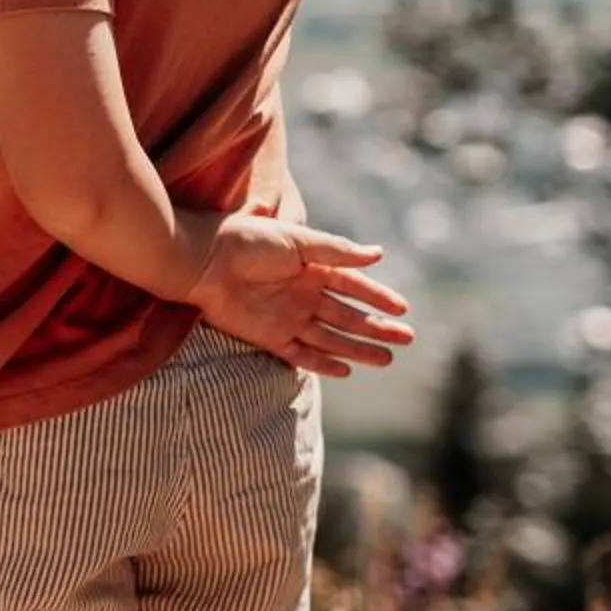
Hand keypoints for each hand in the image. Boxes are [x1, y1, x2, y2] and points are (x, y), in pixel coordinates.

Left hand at [182, 215, 413, 376]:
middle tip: (407, 338)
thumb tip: (378, 253)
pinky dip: (322, 363)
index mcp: (311, 268)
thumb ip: (336, 250)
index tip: (402, 307)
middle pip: (348, 315)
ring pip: (331, 338)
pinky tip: (346, 370)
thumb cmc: (247, 241)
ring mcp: (287, 317)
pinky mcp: (269, 337)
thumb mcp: (296, 240)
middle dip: (377, 327)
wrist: (203, 260)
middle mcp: (303, 295)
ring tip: (387, 358)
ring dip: (359, 348)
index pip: (352, 285)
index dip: (377, 296)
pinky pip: (300, 354)